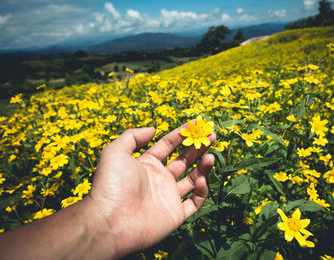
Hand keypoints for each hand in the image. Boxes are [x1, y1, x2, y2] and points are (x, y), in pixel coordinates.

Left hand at [86, 123, 215, 256]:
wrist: (111, 221)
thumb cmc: (111, 185)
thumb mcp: (115, 152)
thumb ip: (133, 136)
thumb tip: (153, 129)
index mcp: (147, 164)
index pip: (168, 145)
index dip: (182, 133)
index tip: (197, 123)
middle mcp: (159, 179)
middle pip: (184, 160)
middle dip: (198, 147)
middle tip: (212, 136)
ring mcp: (168, 197)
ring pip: (193, 179)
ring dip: (204, 166)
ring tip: (211, 156)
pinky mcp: (176, 214)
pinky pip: (195, 202)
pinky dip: (201, 191)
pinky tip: (201, 180)